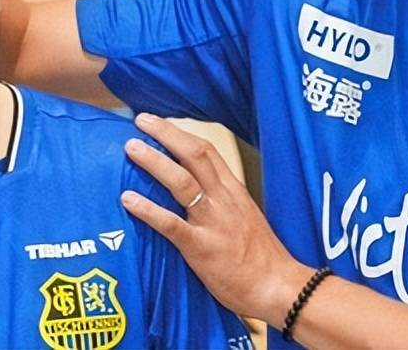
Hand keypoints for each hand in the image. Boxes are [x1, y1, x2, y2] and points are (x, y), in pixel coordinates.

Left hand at [121, 113, 311, 326]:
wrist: (279, 287)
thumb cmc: (262, 258)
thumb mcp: (245, 218)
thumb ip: (222, 203)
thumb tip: (197, 193)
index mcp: (234, 191)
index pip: (207, 151)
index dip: (181, 134)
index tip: (160, 122)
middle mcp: (223, 200)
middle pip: (194, 155)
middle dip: (166, 134)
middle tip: (141, 120)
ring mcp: (212, 222)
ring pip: (181, 182)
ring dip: (154, 162)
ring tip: (131, 148)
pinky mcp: (202, 248)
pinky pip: (171, 224)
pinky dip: (148, 209)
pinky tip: (128, 200)